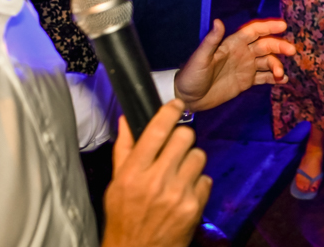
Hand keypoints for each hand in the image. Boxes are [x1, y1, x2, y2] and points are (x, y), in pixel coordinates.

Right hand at [101, 101, 209, 246]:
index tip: (176, 105)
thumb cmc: (124, 219)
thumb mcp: (116, 184)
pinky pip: (206, 178)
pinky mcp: (194, 206)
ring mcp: (177, 194)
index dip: (170, 112)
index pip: (156, 130)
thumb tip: (127, 120)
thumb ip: (124, 150)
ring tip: (178, 173)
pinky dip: (198, 183)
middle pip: (184, 137)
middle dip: (181, 138)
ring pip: (199, 155)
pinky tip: (184, 192)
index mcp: (133, 174)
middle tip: (176, 147)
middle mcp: (156, 182)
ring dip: (191, 161)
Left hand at [174, 18, 294, 111]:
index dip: (268, 27)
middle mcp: (243, 53)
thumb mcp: (200, 58)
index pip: (254, 31)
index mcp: (232, 44)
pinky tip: (283, 80)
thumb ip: (211, 40)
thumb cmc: (191, 75)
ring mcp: (246, 67)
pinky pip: (265, 77)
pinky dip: (275, 78)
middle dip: (280, 46)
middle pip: (266, 45)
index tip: (283, 26)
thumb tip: (218, 21)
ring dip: (277, 65)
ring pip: (268, 62)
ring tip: (281, 75)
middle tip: (292, 51)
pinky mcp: (247, 81)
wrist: (188, 97)